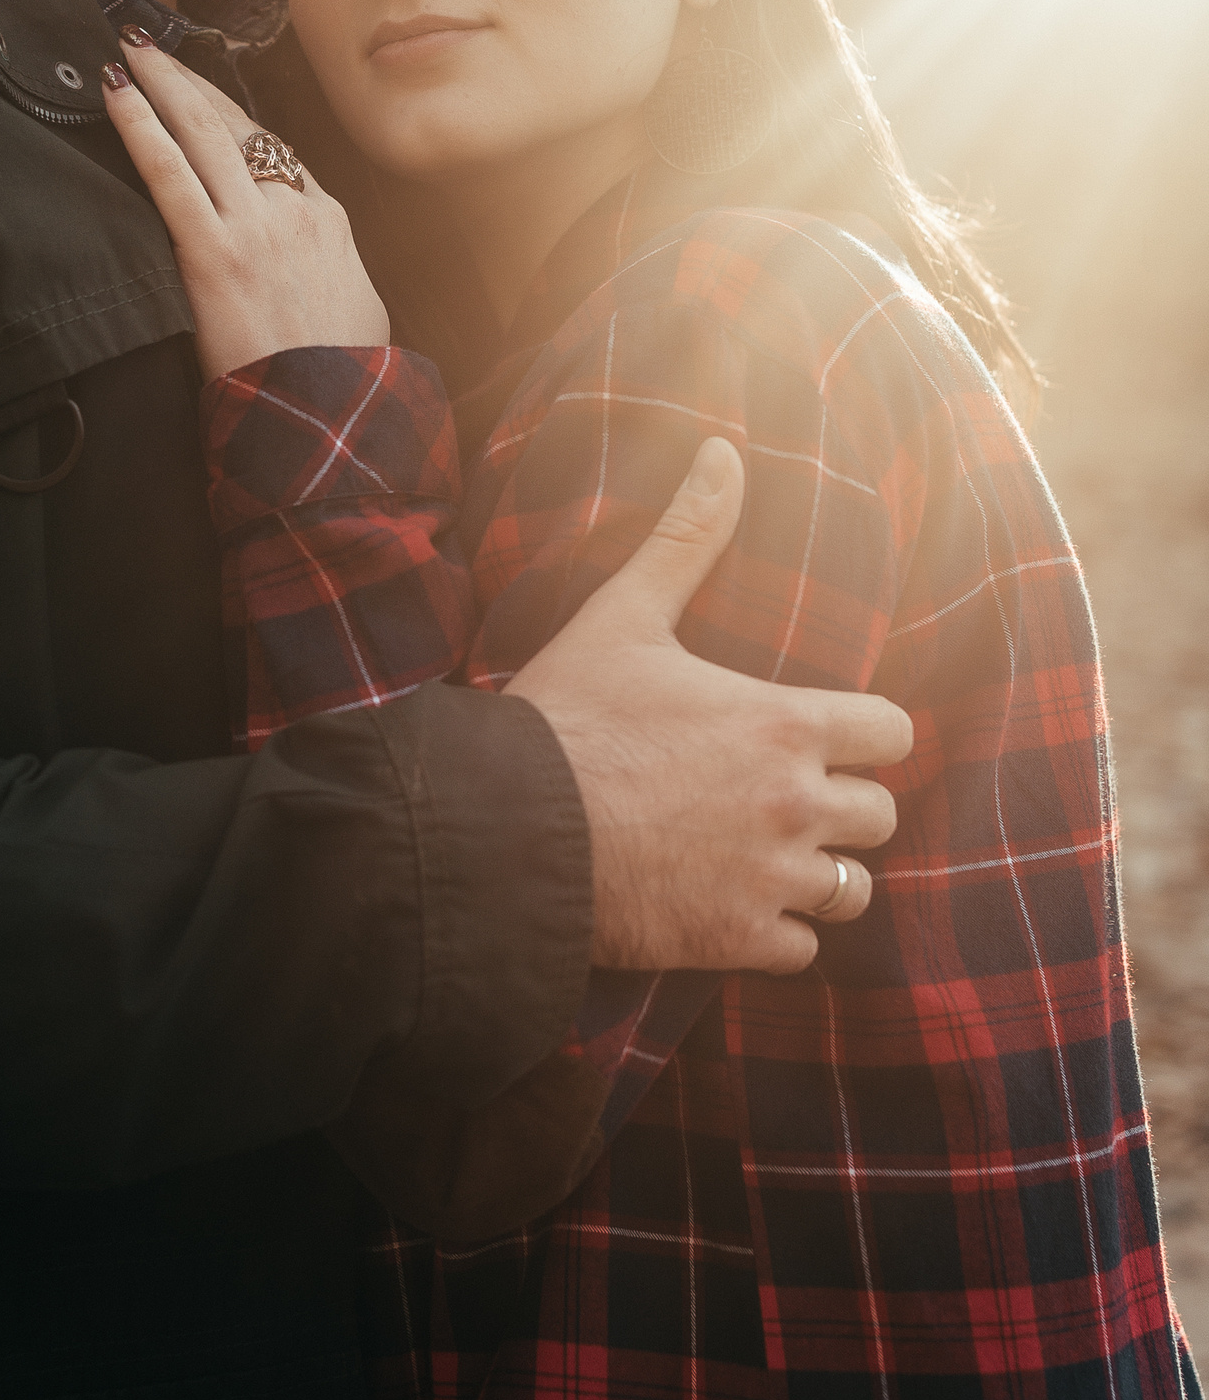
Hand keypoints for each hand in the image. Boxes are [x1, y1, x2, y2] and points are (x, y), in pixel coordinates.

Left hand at [101, 35, 388, 380]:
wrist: (331, 418)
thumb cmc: (343, 381)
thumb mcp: (358, 310)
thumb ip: (331, 273)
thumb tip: (317, 274)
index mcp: (327, 220)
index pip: (272, 152)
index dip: (228, 118)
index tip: (199, 97)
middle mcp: (293, 210)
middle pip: (235, 126)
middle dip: (188, 81)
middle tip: (150, 46)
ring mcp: (255, 227)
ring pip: (202, 133)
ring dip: (161, 83)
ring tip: (127, 51)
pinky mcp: (214, 254)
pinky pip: (169, 173)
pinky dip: (139, 127)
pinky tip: (115, 95)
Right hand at [506, 437, 912, 974]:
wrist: (506, 829)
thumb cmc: (567, 717)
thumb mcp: (625, 614)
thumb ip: (686, 536)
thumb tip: (722, 449)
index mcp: (786, 723)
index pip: (894, 734)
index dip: (864, 735)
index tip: (825, 736)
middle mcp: (796, 804)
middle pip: (881, 815)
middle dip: (842, 807)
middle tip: (784, 797)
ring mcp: (770, 879)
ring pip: (851, 889)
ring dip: (819, 874)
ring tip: (765, 857)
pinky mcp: (735, 939)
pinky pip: (800, 950)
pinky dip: (772, 933)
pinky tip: (728, 906)